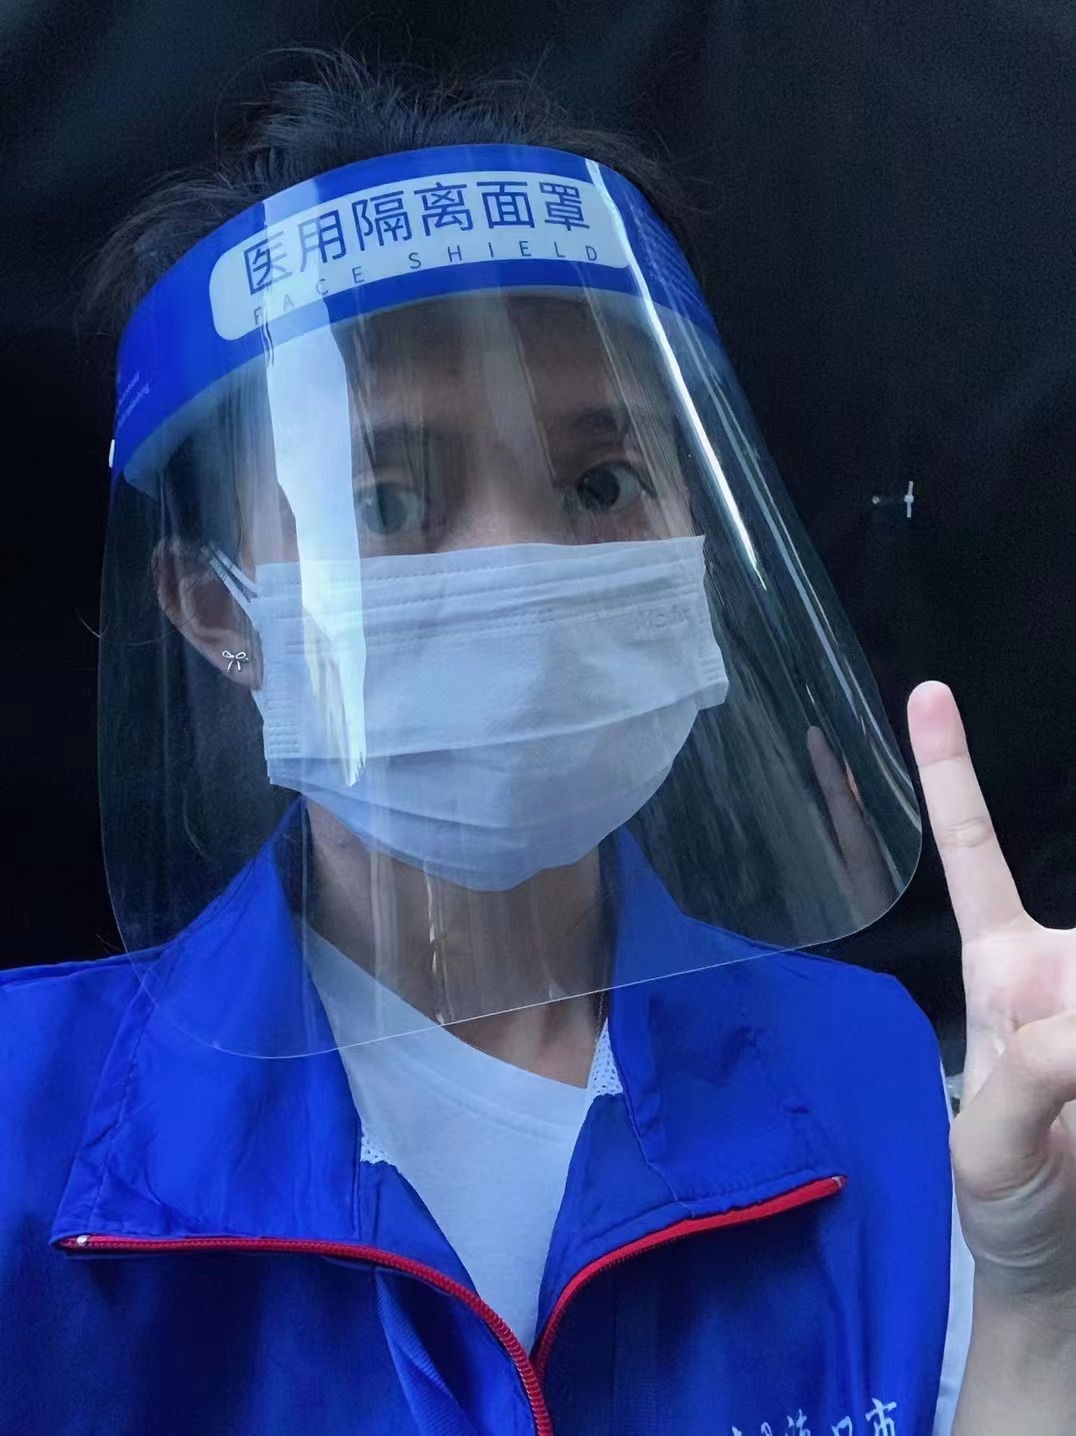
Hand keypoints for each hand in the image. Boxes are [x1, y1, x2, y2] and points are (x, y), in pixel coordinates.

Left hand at [908, 681, 1075, 1313]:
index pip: (973, 853)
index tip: (926, 692)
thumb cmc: (1007, 1202)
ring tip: (1069, 1115)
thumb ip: (1035, 1079)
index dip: (949, 774)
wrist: (1064, 1274)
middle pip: (1073, 941)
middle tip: (1053, 1081)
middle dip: (1061, 1028)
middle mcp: (1065, 969)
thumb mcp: (990, 1148)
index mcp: (1003, 970)